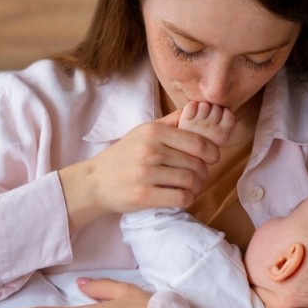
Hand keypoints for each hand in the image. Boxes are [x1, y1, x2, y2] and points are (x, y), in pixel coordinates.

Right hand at [58, 110, 220, 230]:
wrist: (95, 181)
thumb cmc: (124, 156)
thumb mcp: (143, 131)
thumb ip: (170, 121)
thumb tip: (197, 109)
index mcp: (154, 131)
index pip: (198, 142)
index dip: (212, 152)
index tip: (212, 158)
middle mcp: (151, 150)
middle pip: (197, 164)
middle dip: (203, 172)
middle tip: (198, 176)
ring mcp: (147, 173)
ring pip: (191, 181)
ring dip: (196, 187)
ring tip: (191, 187)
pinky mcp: (144, 195)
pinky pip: (181, 198)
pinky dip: (187, 198)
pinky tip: (182, 196)